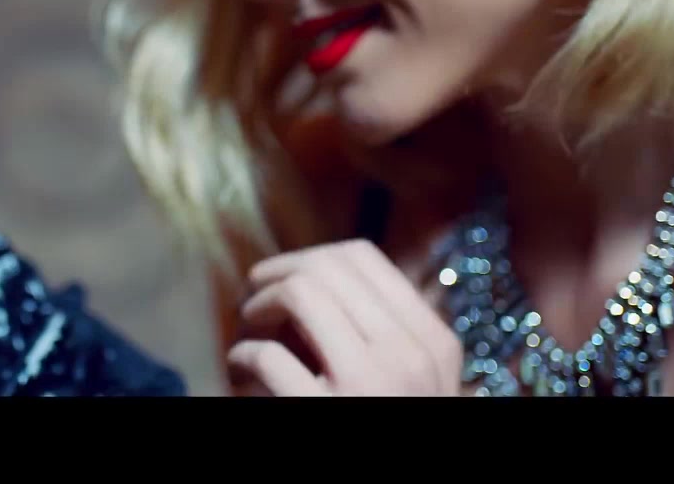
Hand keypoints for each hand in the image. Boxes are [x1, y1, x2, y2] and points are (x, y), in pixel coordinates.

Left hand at [226, 239, 463, 395]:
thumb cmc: (385, 417)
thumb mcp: (408, 380)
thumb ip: (376, 331)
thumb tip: (312, 273)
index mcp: (433, 341)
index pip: (362, 257)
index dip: (307, 256)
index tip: (282, 276)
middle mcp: (409, 356)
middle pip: (324, 268)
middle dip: (275, 274)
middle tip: (254, 298)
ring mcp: (369, 385)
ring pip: (299, 292)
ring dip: (259, 306)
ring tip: (249, 329)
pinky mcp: (319, 412)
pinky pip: (266, 354)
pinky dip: (242, 355)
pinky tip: (240, 369)